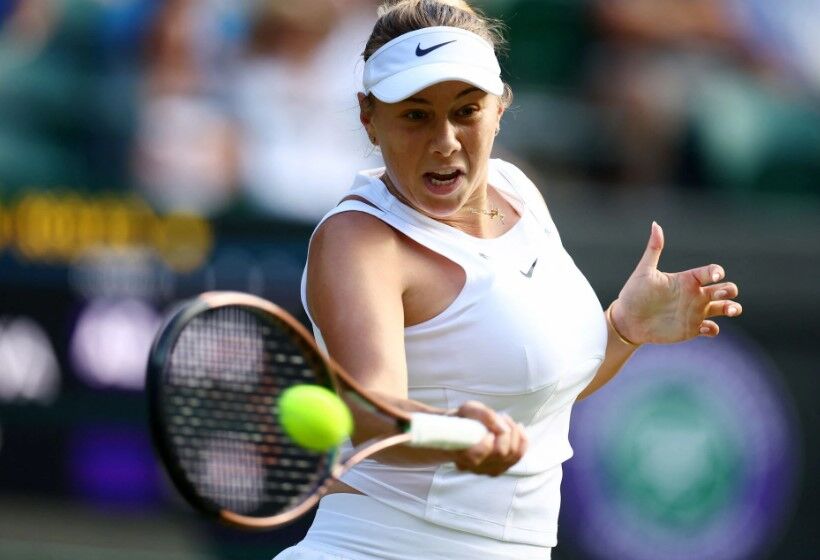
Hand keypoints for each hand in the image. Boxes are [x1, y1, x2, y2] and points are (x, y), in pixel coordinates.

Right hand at [451, 401, 527, 475]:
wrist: (459, 430)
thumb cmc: (462, 419)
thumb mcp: (468, 409)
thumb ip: (485, 416)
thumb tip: (504, 429)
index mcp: (459, 454)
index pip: (477, 456)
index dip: (487, 442)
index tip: (488, 430)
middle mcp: (473, 467)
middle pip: (500, 454)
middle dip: (507, 431)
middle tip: (501, 416)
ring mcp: (487, 470)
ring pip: (512, 456)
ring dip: (515, 434)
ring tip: (507, 420)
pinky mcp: (499, 468)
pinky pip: (518, 457)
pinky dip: (522, 441)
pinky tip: (517, 428)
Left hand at [612, 222, 741, 344]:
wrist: (627, 320)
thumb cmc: (634, 294)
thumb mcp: (644, 271)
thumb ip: (653, 249)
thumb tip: (655, 224)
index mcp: (687, 280)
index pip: (711, 272)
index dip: (717, 271)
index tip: (715, 275)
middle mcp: (695, 295)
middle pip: (725, 289)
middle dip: (729, 290)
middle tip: (719, 295)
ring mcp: (695, 312)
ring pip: (724, 308)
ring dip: (733, 308)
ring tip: (730, 310)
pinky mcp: (691, 329)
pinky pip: (712, 329)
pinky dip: (714, 329)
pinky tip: (704, 328)